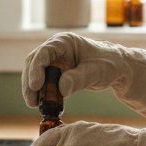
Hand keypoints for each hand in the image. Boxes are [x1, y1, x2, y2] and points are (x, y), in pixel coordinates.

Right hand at [21, 33, 145, 118]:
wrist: (116, 69)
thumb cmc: (108, 65)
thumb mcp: (96, 72)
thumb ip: (79, 79)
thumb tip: (61, 89)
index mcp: (65, 41)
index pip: (44, 52)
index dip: (36, 69)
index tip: (36, 86)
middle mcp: (56, 48)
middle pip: (34, 62)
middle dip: (30, 81)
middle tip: (31, 100)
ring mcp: (54, 59)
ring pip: (35, 72)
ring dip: (32, 88)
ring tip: (34, 104)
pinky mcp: (55, 71)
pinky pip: (43, 81)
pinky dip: (41, 92)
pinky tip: (42, 104)